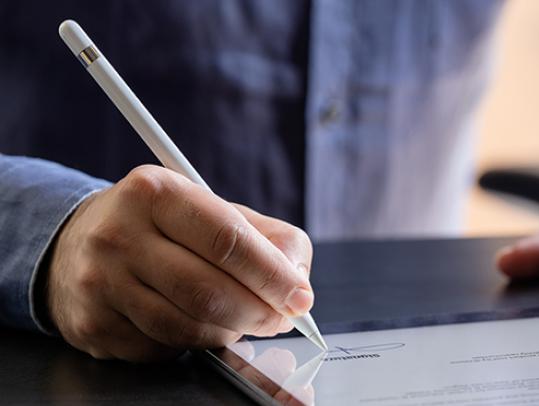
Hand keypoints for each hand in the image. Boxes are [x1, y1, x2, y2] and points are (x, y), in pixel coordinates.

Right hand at [44, 165, 313, 360]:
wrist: (77, 244)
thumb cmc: (163, 227)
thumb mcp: (210, 209)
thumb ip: (266, 237)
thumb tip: (297, 282)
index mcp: (156, 193)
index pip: (228, 240)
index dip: (273, 276)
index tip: (300, 298)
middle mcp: (120, 234)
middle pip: (209, 290)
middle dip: (259, 313)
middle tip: (280, 319)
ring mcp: (100, 282)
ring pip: (188, 327)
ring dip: (230, 332)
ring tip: (242, 320)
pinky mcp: (94, 324)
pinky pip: (163, 347)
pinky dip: (194, 343)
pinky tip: (196, 324)